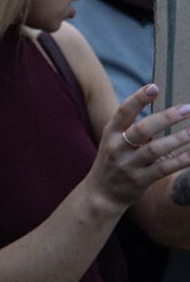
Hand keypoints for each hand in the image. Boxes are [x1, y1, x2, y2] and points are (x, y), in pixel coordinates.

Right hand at [86, 85, 189, 210]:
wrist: (101, 194)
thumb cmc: (114, 162)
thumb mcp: (114, 142)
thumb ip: (134, 129)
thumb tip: (167, 113)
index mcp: (110, 133)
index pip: (123, 112)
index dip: (138, 99)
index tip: (154, 87)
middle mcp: (116, 148)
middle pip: (142, 130)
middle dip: (165, 118)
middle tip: (187, 108)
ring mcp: (127, 165)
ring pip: (154, 150)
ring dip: (176, 139)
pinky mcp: (139, 181)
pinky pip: (163, 169)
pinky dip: (180, 161)